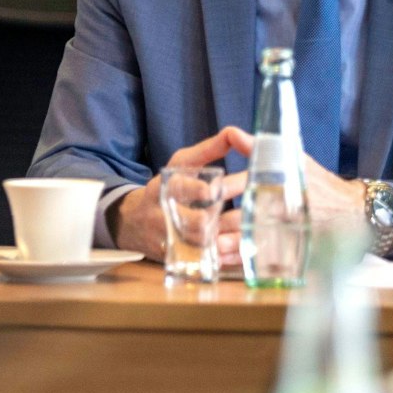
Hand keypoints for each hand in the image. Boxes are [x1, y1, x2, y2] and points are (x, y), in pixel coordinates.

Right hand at [114, 127, 252, 259]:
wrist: (136, 224)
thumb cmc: (167, 187)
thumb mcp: (181, 164)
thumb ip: (208, 150)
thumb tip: (234, 132)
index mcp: (165, 188)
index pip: (178, 189)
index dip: (194, 190)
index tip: (211, 189)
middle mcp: (168, 216)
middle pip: (197, 221)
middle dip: (227, 213)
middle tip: (254, 204)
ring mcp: (176, 241)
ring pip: (206, 244)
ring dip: (234, 234)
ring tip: (256, 221)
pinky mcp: (185, 259)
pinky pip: (212, 259)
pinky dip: (231, 254)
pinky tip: (249, 242)